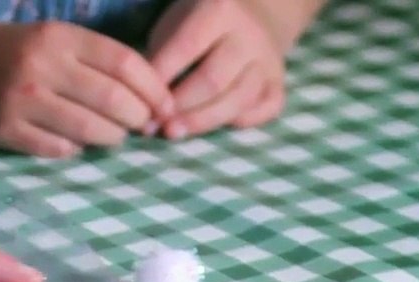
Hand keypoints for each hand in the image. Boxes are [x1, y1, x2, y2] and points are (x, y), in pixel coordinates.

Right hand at [0, 21, 174, 157]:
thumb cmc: (4, 52)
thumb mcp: (48, 39)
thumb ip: (91, 60)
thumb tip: (144, 95)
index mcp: (59, 37)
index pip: (125, 63)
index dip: (154, 89)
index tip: (165, 106)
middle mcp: (43, 66)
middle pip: (113, 100)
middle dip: (138, 119)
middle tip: (142, 127)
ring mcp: (22, 101)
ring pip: (89, 130)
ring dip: (111, 138)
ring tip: (113, 137)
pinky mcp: (5, 130)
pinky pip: (57, 149)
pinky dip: (75, 150)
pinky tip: (75, 143)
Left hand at [149, 0, 287, 138]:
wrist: (251, 15)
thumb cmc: (197, 26)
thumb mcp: (174, 27)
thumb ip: (161, 58)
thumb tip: (144, 104)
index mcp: (219, 10)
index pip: (185, 49)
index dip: (160, 82)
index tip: (140, 105)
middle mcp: (249, 35)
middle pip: (213, 81)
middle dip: (181, 108)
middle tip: (156, 126)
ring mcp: (268, 60)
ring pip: (239, 100)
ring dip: (203, 122)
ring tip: (175, 133)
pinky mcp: (278, 83)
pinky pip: (266, 109)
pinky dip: (241, 122)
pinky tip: (216, 127)